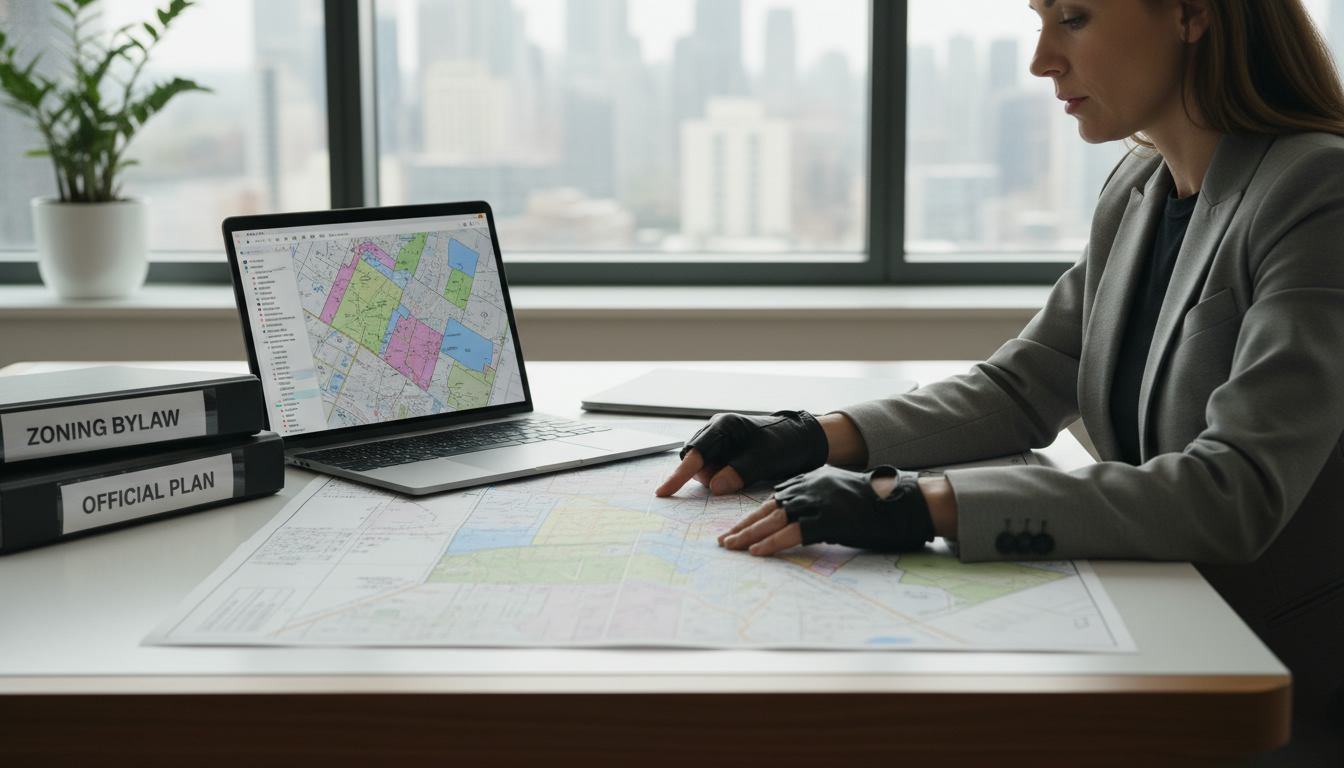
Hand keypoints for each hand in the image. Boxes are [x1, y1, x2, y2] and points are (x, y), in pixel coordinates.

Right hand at [655, 410, 828, 496]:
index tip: (664, 492)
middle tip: (726, 483)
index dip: (679, 475)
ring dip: (714, 477)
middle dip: (702, 476)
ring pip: (702, 466)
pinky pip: (713, 467)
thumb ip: (738, 472)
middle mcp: (717, 429)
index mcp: (724, 425)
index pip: (695, 453)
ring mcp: (720, 440)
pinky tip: (739, 475)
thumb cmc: (786, 444)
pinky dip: (720, 477)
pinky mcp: (726, 451)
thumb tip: (713, 486)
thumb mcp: (765, 460)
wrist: (804, 440)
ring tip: (742, 475)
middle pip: (694, 458)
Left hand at [718, 465, 934, 555]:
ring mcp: (821, 501)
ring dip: (749, 534)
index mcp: (814, 478)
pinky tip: (758, 552)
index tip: (737, 527)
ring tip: (731, 547)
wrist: (908, 501)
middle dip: (744, 525)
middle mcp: (812, 486)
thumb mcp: (844, 496)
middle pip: (769, 507)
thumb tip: (803, 522)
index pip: (775, 497)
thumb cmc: (881, 503)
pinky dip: (773, 542)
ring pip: (775, 519)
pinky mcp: (831, 519)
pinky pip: (794, 532)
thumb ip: (822, 503)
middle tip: (724, 540)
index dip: (754, 515)